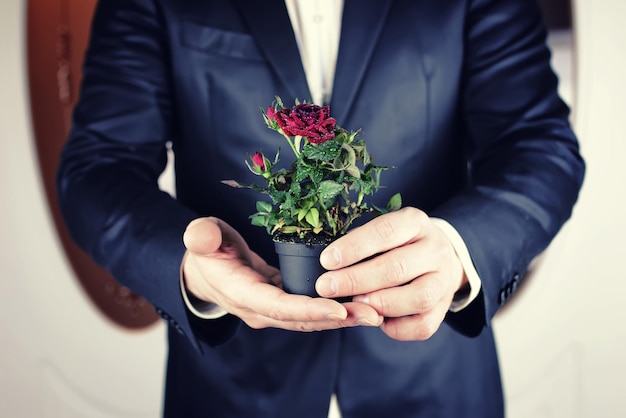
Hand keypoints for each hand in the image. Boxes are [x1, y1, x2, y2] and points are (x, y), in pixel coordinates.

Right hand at [182, 217, 381, 331]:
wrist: (205, 272)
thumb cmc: (207, 250)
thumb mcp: (201, 237)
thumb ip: (201, 236)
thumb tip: (198, 236)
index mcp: (241, 294)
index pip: (278, 306)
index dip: (308, 309)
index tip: (339, 309)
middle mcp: (260, 310)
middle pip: (302, 319)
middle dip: (337, 319)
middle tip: (372, 313)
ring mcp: (273, 312)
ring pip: (311, 320)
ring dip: (343, 319)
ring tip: (375, 313)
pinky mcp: (284, 306)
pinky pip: (312, 312)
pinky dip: (336, 312)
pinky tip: (362, 305)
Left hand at [316, 207, 468, 340]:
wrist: (441, 257)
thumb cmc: (400, 243)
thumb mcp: (385, 230)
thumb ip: (361, 242)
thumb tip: (329, 263)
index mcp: (415, 223)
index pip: (385, 232)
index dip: (354, 247)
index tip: (327, 260)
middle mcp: (435, 249)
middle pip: (397, 267)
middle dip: (357, 279)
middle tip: (327, 287)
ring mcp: (444, 280)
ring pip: (418, 297)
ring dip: (382, 303)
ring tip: (355, 303)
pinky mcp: (444, 308)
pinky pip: (423, 325)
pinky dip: (397, 328)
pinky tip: (376, 320)